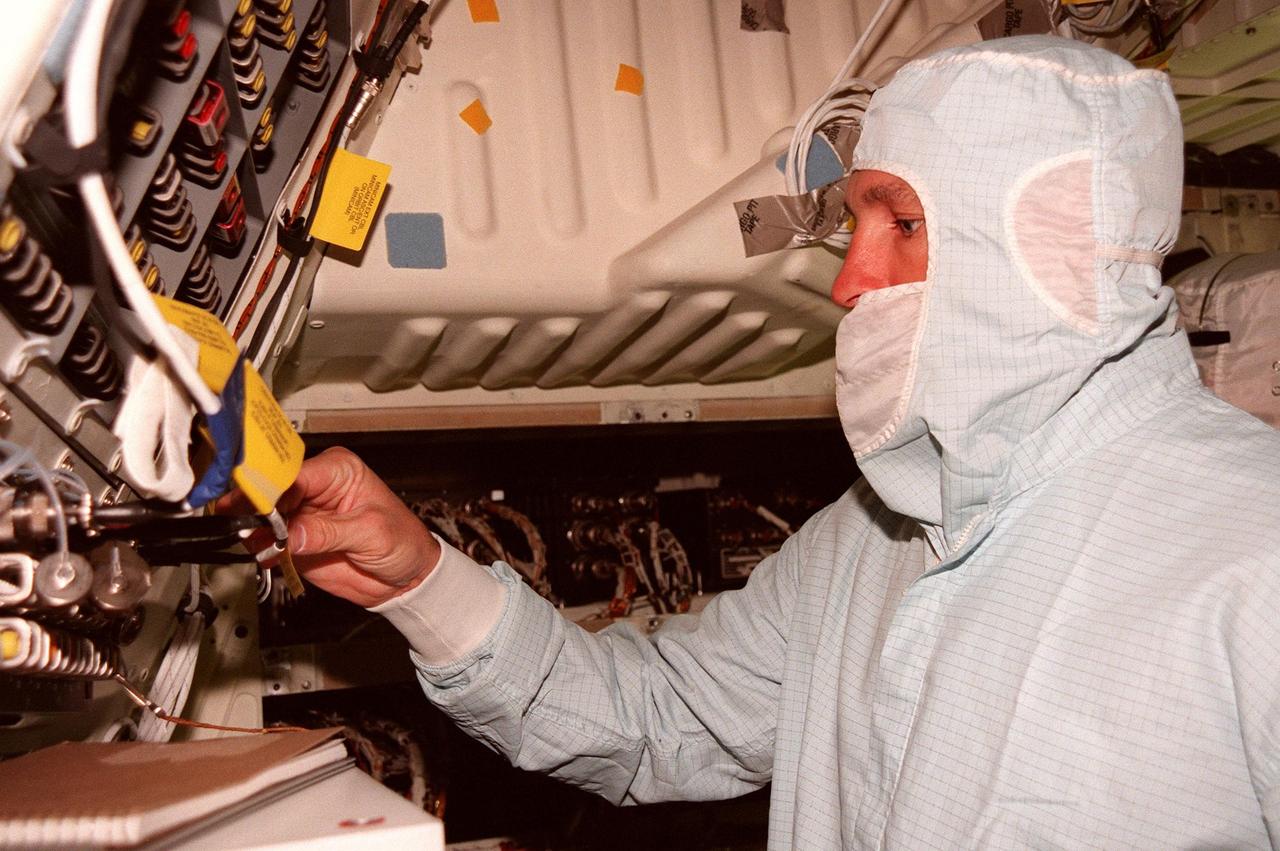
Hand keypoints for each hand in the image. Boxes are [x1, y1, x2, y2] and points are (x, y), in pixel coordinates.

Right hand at [230, 446, 440, 606]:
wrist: (406, 577)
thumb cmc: (402, 541)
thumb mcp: (371, 533)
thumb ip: (328, 532)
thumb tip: (290, 533)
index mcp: (337, 470)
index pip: (294, 473)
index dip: (270, 485)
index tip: (253, 501)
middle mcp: (314, 488)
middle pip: (271, 490)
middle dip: (254, 506)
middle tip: (240, 521)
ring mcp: (301, 515)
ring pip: (263, 516)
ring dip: (253, 529)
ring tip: (252, 540)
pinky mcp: (294, 541)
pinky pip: (267, 542)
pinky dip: (260, 549)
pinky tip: (262, 553)